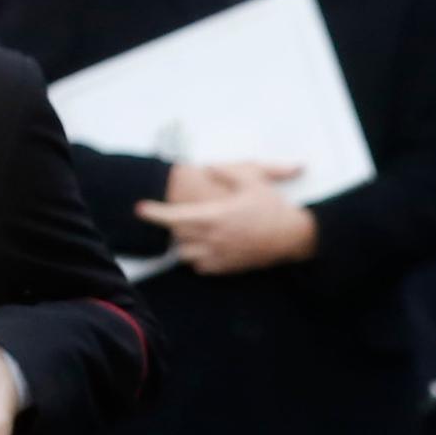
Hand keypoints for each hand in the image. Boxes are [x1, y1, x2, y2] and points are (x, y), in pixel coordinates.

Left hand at [136, 162, 313, 274]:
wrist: (295, 237)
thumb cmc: (273, 207)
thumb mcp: (253, 180)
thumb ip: (227, 171)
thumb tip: (208, 167)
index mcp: (215, 216)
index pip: (175, 216)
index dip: (154, 213)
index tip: (140, 208)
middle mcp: (214, 238)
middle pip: (177, 236)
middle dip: (172, 226)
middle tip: (175, 215)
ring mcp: (221, 255)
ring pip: (186, 254)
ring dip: (184, 243)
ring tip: (192, 231)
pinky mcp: (229, 267)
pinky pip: (202, 267)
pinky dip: (198, 258)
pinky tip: (206, 247)